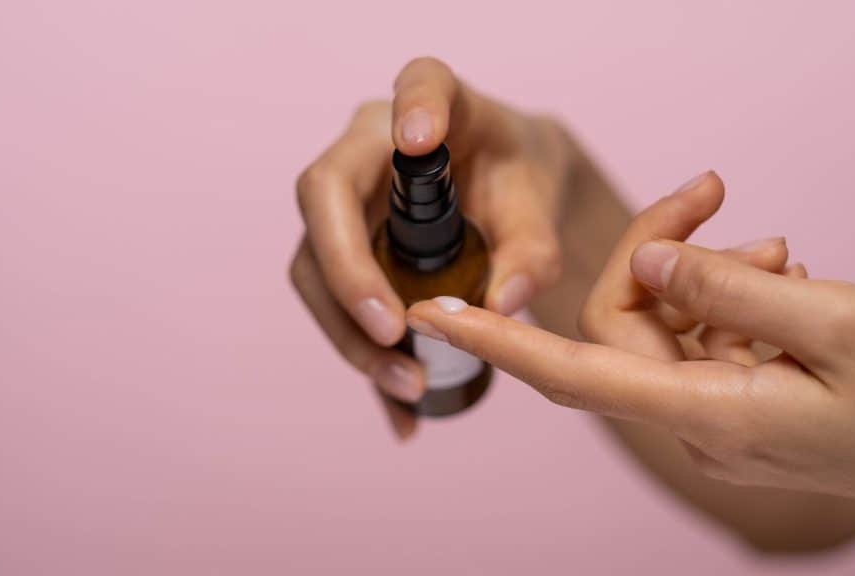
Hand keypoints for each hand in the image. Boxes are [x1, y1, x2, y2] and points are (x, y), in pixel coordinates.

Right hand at [290, 57, 575, 434]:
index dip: (413, 105)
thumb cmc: (522, 183)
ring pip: (313, 263)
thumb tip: (501, 304)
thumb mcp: (541, 211)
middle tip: (394, 335)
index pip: (420, 84)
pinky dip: (363, 358)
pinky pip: (333, 303)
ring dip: (350, 333)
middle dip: (350, 274)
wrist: (508, 195)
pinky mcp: (342, 246)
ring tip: (409, 386)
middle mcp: (373, 144)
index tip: (417, 137)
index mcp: (438, 103)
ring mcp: (347, 197)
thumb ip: (533, 251)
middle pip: (325, 199)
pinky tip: (400, 410)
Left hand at [405, 175, 854, 548]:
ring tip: (789, 252)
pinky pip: (707, 338)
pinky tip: (788, 275)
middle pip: (628, 320)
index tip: (434, 311)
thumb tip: (649, 259)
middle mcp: (696, 420)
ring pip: (671, 323)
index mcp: (707, 411)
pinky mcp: (742, 403)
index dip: (497, 340)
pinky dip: (734, 298)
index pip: (573, 371)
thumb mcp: (835, 321)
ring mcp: (718, 415)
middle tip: (719, 192)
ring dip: (714, 272)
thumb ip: (730, 288)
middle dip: (660, 247)